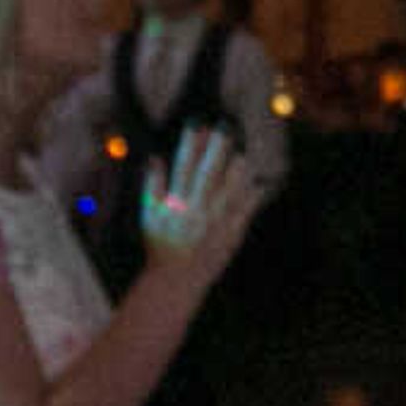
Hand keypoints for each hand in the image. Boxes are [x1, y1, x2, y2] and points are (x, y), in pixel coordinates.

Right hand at [138, 125, 265, 273]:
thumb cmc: (160, 246)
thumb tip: (155, 158)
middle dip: (217, 149)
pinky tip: (257, 184)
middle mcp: (196, 211)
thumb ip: (151, 186)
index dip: (191, 144)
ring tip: (242, 154)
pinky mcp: (230, 236)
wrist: (176, 280)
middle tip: (225, 129)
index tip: (197, 125)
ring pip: (230, 190)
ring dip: (237, 170)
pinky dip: (251, 198)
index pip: (184, 167)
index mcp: (175, 204)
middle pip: (209, 173)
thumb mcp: (148, 216)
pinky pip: (244, 213)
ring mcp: (215, 224)